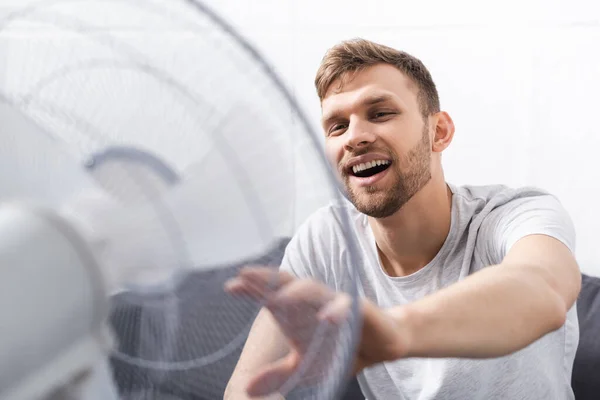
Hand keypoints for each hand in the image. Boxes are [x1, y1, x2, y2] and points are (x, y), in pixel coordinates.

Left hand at [225, 266, 410, 396]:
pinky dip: (337, 310)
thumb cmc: (339, 348)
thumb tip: (246, 389)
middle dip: (266, 279)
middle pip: (286, 284)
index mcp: (298, 311)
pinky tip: (327, 318)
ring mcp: (334, 301)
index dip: (252, 289)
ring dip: (296, 293)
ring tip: (277, 299)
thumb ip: (277, 373)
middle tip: (244, 275)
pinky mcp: (358, 308)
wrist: (381, 345)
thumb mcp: (304, 366)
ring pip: (313, 290)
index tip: (230, 286)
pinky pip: (346, 306)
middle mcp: (312, 301)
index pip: (271, 295)